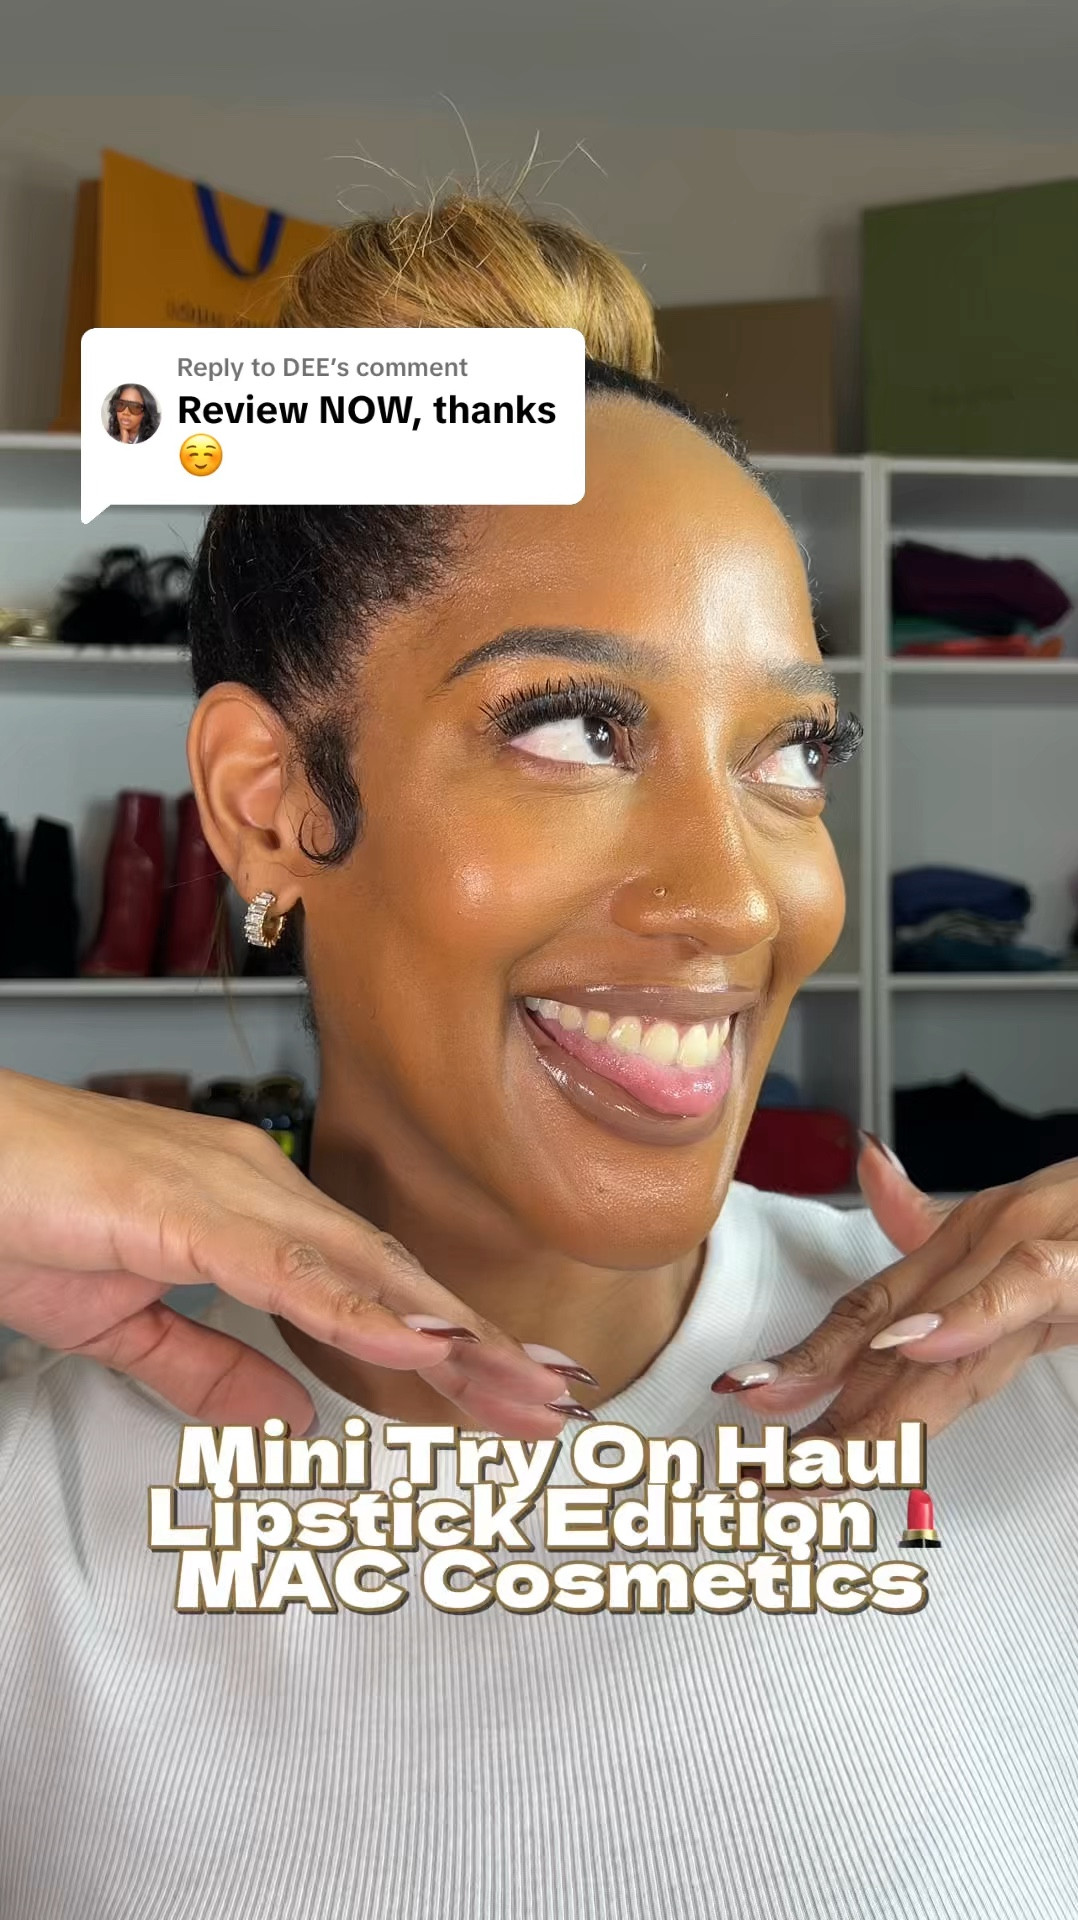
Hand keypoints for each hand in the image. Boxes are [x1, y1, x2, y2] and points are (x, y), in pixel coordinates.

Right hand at [0, 1070, 591, 1438]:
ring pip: (361, 1269)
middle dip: (480, 1342)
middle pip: (391, 1275)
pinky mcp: (179, 1207)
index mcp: (250, 1207)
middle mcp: (257, 1185)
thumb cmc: (15, 1214)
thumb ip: (207, 1366)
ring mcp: (226, 1188)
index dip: (451, 1336)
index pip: (372, 1282)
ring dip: (447, 1332)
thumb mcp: (123, 1322)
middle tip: (556, 1400)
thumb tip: (289, 1414)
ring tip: (519, 1384)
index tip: (516, 1384)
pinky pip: (285, 1267)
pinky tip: (421, 1342)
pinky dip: (359, 1308)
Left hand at [712, 1134, 1077, 1464]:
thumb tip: (868, 1162)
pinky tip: (915, 1350)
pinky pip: (1021, 1288)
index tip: (745, 1404)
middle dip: (817, 1413)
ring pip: (936, 1334)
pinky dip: (969, 1317)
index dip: (806, 1362)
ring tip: (810, 1451)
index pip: (867, 1316)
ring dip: (868, 1391)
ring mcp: (1024, 1253)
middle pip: (885, 1343)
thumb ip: (936, 1207)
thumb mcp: (1013, 1218)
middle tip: (754, 1470)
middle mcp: (978, 1251)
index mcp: (960, 1253)